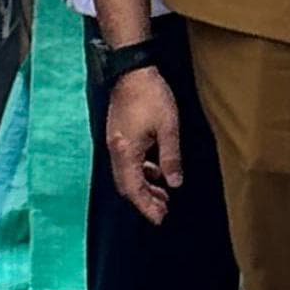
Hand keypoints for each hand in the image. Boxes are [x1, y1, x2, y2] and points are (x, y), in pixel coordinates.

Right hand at [103, 64, 182, 224]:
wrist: (131, 70)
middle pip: (126, 186)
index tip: (159, 219)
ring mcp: (115, 143)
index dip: (146, 207)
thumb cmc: (151, 96)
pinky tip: (156, 171)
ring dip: (144, 187)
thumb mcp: (168, 129)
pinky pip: (128, 162)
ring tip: (163, 195)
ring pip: (127, 175)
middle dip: (144, 201)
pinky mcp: (118, 135)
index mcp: (126, 153)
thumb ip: (170, 159)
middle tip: (164, 211)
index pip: (134, 189)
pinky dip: (141, 172)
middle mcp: (116, 151)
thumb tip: (174, 184)